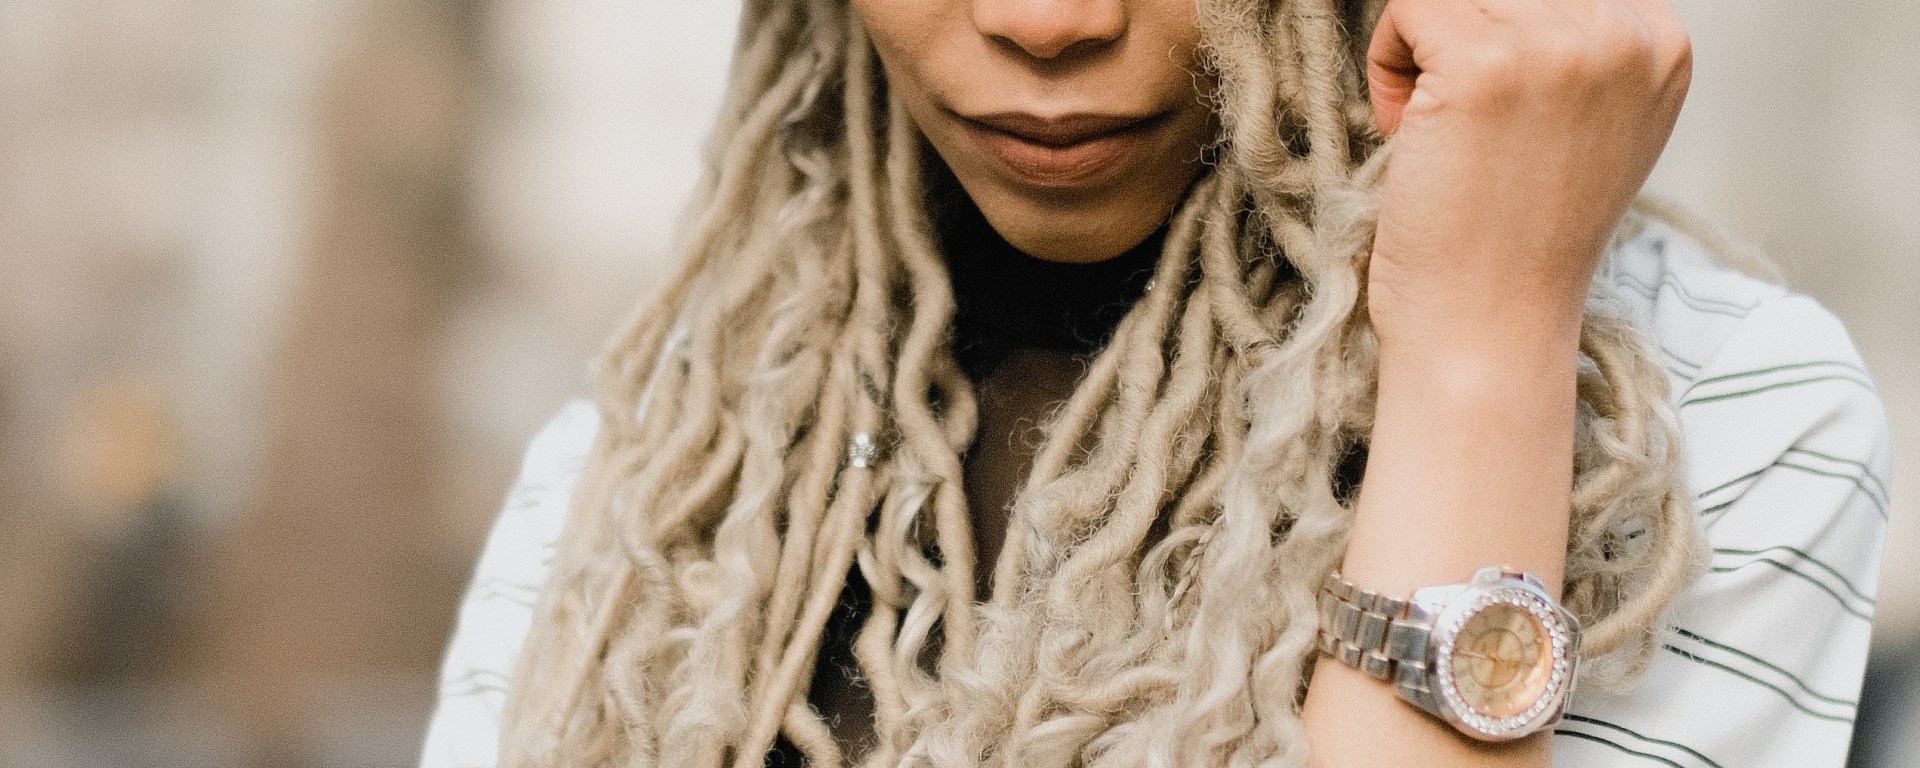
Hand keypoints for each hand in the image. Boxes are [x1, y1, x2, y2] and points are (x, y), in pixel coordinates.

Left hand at [1363, 0, 1691, 363]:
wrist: (1489, 324)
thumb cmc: (1513, 239)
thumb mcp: (1583, 124)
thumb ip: (1573, 50)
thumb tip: (1507, 0)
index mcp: (1663, 45)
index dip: (1509, 36)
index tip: (1502, 112)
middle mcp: (1626, 36)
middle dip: (1461, 39)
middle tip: (1458, 128)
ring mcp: (1561, 44)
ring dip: (1421, 52)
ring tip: (1436, 131)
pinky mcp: (1487, 60)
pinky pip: (1408, 5)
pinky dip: (1389, 64)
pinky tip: (1410, 132)